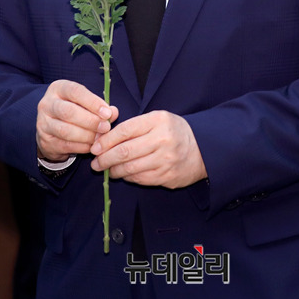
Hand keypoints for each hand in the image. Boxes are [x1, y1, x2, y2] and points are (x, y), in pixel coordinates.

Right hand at [36, 79, 118, 161]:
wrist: (51, 126)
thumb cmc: (73, 109)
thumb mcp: (84, 102)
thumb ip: (99, 106)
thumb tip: (114, 112)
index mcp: (58, 88)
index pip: (75, 91)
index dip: (92, 102)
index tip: (107, 113)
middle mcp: (47, 104)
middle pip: (69, 112)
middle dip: (90, 121)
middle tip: (106, 127)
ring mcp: (43, 123)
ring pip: (66, 131)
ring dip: (87, 136)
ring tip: (100, 138)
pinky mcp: (45, 140)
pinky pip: (65, 145)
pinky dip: (81, 146)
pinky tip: (92, 146)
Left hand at [90, 110, 206, 187]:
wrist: (203, 149)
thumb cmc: (174, 131)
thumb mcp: (157, 119)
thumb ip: (134, 126)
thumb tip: (105, 138)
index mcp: (158, 120)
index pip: (125, 130)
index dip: (106, 140)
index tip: (94, 147)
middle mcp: (162, 140)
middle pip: (125, 151)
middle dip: (105, 159)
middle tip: (95, 163)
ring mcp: (165, 160)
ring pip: (130, 168)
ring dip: (114, 170)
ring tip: (106, 169)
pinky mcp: (167, 177)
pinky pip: (140, 179)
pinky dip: (128, 177)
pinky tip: (123, 174)